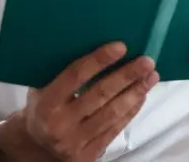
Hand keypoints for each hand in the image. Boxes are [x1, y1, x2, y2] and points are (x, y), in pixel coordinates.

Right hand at [0, 42, 158, 161]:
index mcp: (46, 103)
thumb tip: (90, 38)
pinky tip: (141, 95)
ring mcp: (75, 142)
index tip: (121, 46)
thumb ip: (60, 70)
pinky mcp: (88, 154)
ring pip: (112, 113)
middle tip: (146, 61)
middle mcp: (60, 124)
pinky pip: (115, 129)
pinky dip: (131, 110)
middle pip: (100, 94)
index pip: (76, 76)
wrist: (36, 146)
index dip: (99, 60)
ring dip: (136, 92)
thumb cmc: (43, 107)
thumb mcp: (42, 88)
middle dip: (127, 76)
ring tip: (151, 76)